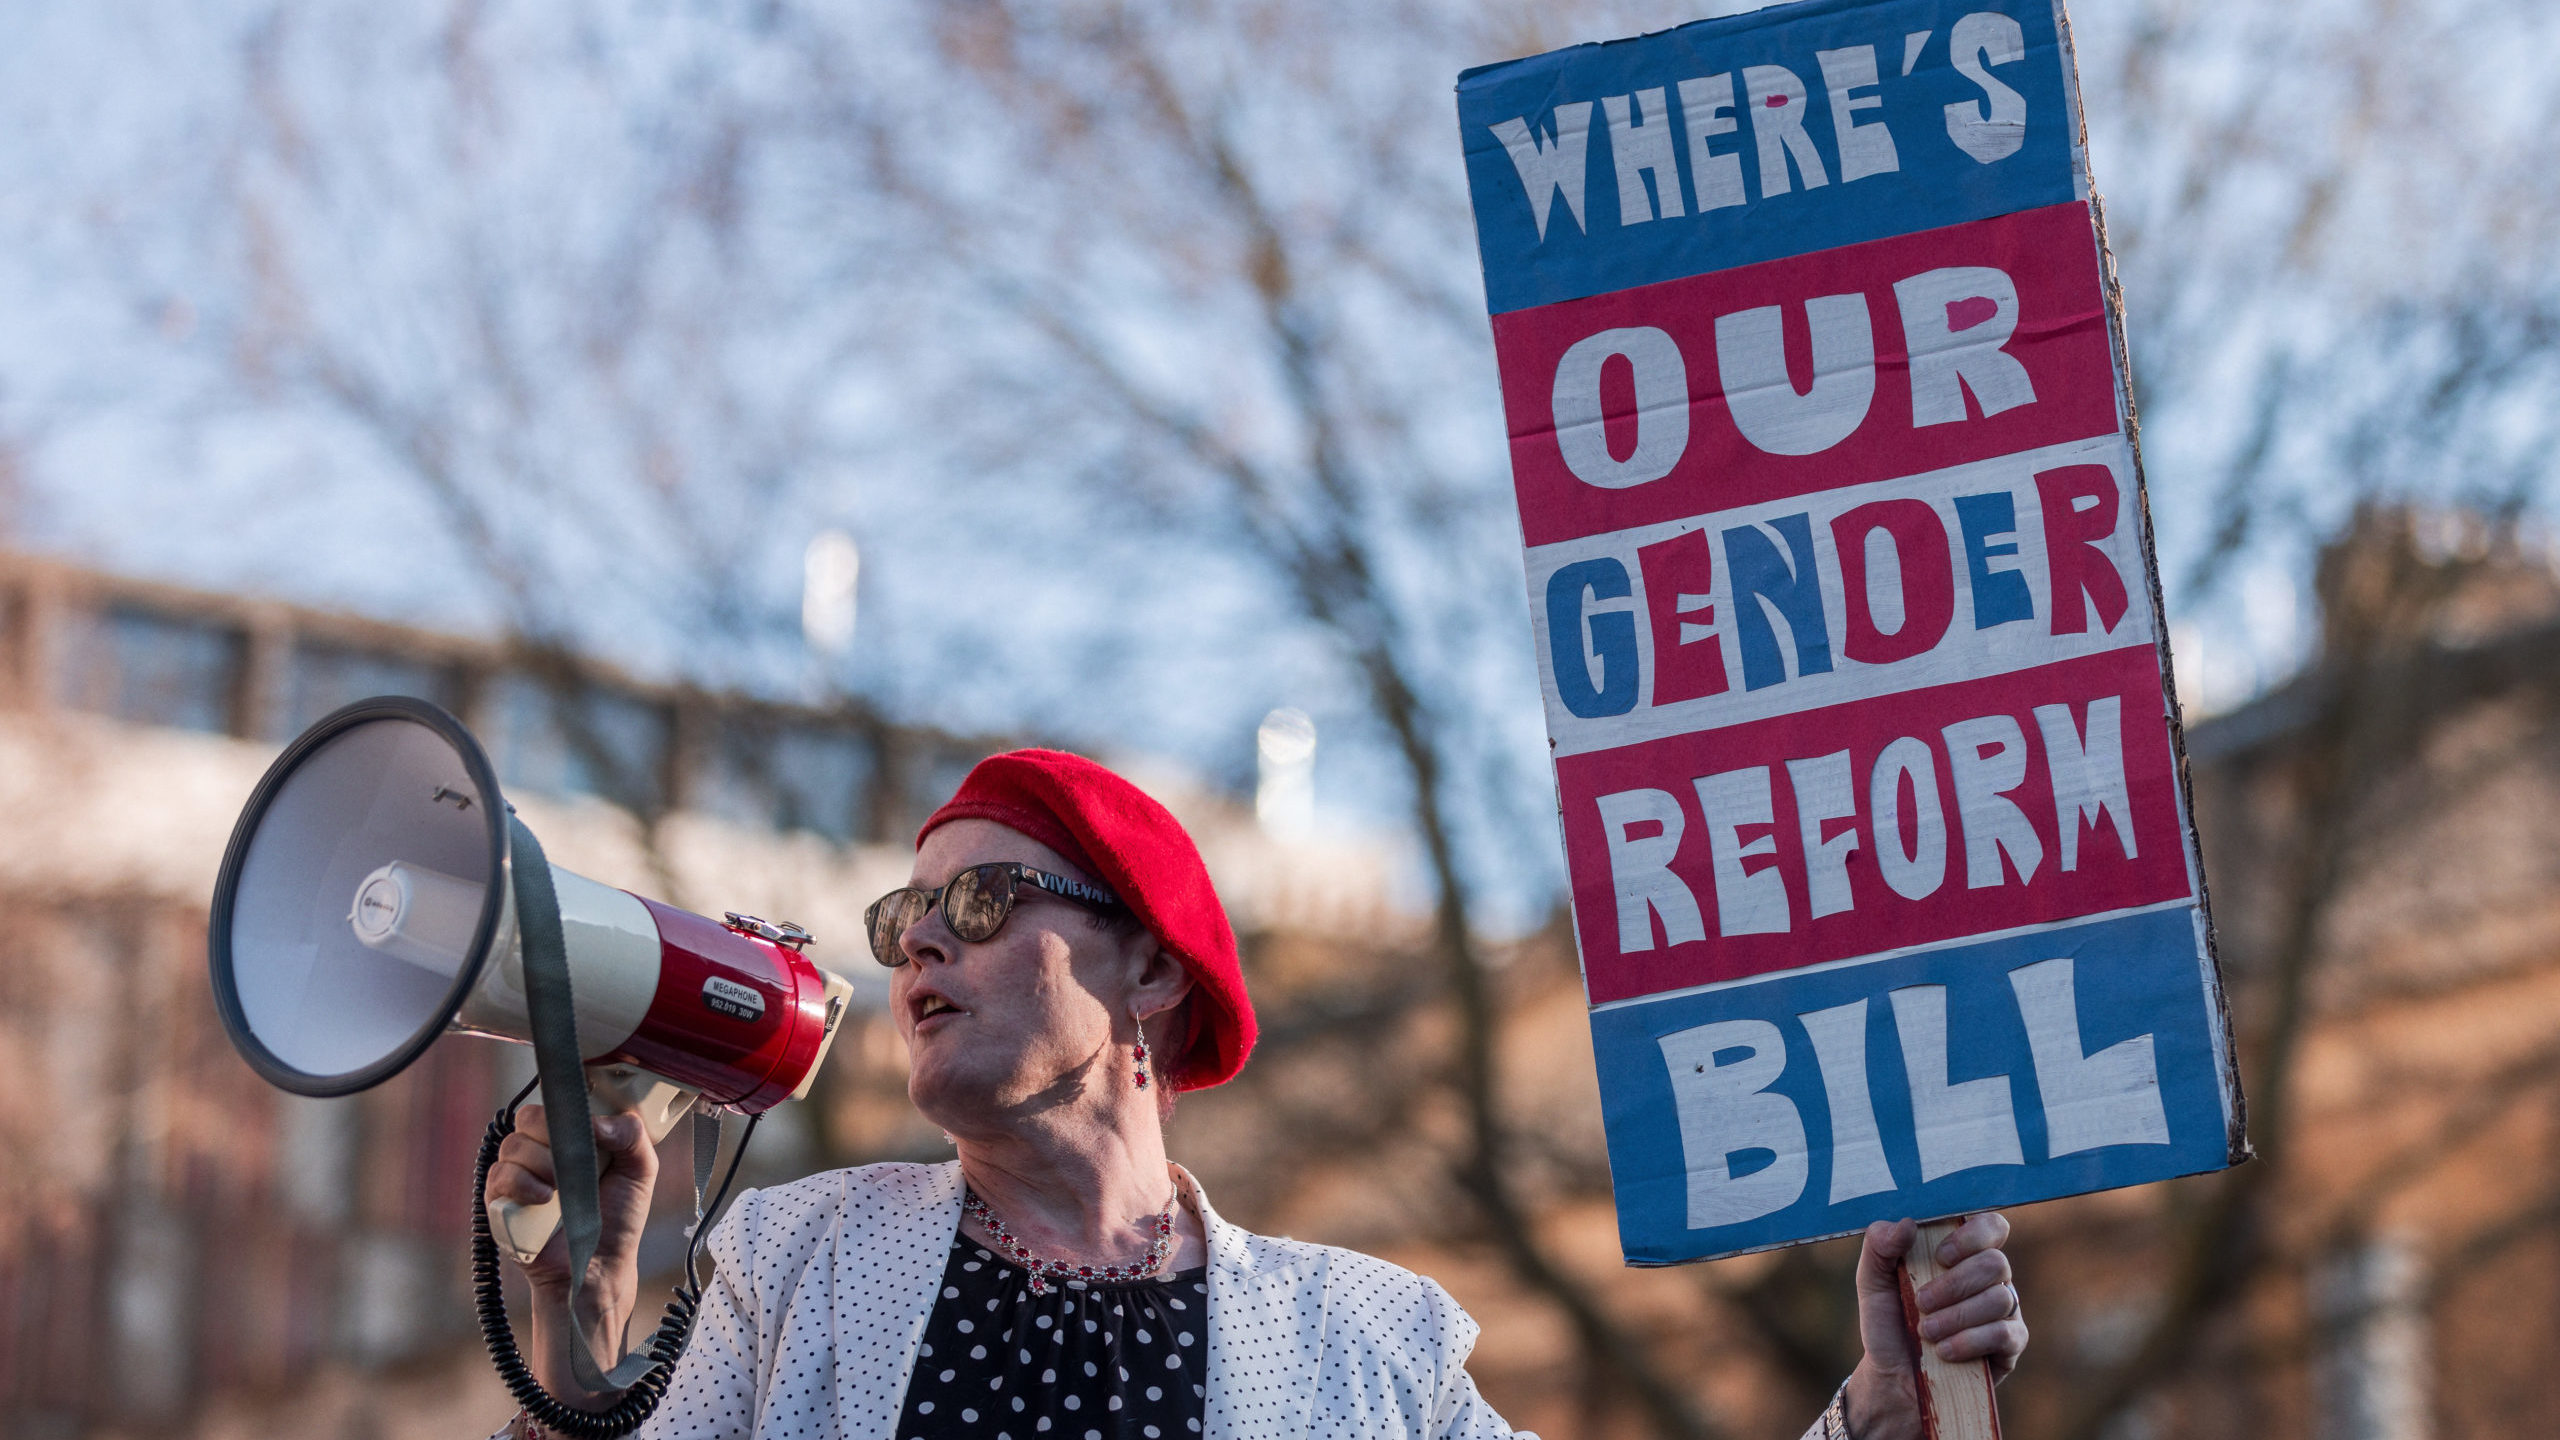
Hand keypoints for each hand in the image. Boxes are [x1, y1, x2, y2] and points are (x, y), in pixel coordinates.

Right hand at [483, 1102, 659, 1407]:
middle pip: (529, 1116)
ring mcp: (518, 1174)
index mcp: (572, 1137)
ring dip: (542, 1162)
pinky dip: (522, 1183)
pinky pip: (499, 1176)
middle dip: (553, 1133)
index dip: (568, 1106)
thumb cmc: (619, 1217)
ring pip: (514, 1144)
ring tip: (560, 1188)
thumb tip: (596, 1122)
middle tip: (575, 1159)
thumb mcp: (641, 1169)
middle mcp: (541, 1150)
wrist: (599, 1265)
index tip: (587, 1124)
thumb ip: (631, 1134)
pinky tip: (544, 1199)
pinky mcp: (501, 1201)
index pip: (557, 1102)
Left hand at [1841, 1214, 2027, 1439]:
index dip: (1971, 1236)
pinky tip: (1945, 1351)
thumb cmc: (1888, 1321)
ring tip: (1926, 1332)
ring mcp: (2004, 1311)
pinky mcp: (2011, 1345)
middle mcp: (1989, 1278)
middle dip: (1954, 1285)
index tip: (1940, 1256)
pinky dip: (1970, 1341)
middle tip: (1921, 1303)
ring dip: (1957, 1316)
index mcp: (1962, 1254)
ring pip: (2000, 1298)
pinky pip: (2007, 1334)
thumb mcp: (1871, 1281)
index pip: (1990, 1226)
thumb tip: (1907, 1223)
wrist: (1893, 1376)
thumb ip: (1879, 1246)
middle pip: (1996, 1263)